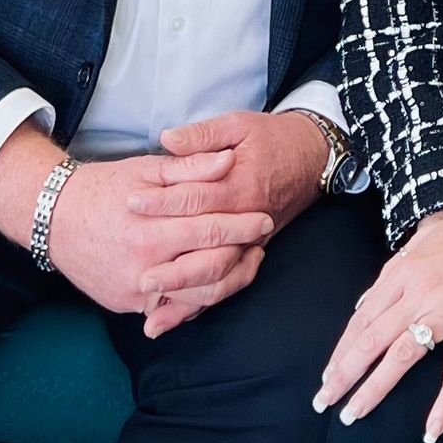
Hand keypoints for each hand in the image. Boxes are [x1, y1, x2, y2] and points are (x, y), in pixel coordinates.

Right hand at [0, 125, 273, 318]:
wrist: (57, 219)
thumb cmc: (106, 188)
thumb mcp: (147, 170)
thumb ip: (190, 168)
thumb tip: (229, 161)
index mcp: (152, 229)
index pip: (211, 231)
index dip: (242, 225)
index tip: (263, 219)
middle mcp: (145, 266)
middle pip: (210, 269)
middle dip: (243, 256)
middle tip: (261, 243)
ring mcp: (136, 291)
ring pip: (197, 297)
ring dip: (228, 280)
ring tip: (245, 261)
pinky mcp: (129, 306)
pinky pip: (172, 307)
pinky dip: (198, 297)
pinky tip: (215, 280)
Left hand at [131, 110, 329, 337]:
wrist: (311, 156)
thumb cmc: (270, 137)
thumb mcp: (238, 125)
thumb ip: (203, 135)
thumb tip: (167, 139)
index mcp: (241, 185)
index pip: (196, 198)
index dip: (163, 201)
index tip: (131, 204)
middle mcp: (247, 219)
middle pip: (208, 251)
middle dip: (173, 267)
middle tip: (139, 277)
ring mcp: (251, 241)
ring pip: (218, 276)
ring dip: (185, 295)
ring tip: (149, 307)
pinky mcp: (250, 252)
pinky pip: (227, 283)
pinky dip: (201, 304)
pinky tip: (174, 318)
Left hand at [316, 184, 442, 442]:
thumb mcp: (431, 237)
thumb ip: (401, 264)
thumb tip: (375, 294)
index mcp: (405, 269)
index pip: (364, 315)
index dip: (344, 346)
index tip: (329, 372)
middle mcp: (418, 291)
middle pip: (370, 339)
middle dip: (343, 373)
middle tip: (323, 400)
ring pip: (400, 357)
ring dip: (372, 389)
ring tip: (352, 414)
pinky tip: (430, 433)